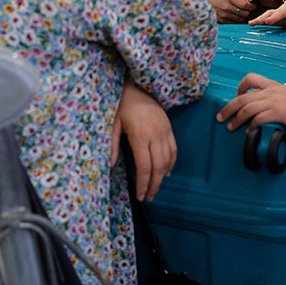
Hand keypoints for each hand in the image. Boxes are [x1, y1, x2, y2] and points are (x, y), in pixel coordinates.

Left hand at [110, 82, 176, 200]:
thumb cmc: (123, 104)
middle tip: (149, 198)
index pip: (144, 166)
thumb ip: (113, 145)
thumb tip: (111, 165)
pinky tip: (166, 172)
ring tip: (156, 188)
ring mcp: (164, 132)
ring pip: (168, 160)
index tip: (140, 196)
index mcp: (140, 136)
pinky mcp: (169, 128)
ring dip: (163, 177)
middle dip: (154, 185)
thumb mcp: (113, 123)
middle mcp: (155, 135)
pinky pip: (174, 150)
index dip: (143, 184)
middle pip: (158, 167)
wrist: (139, 86)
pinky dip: (172, 163)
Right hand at [200, 0, 254, 23]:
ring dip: (243, 16)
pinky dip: (236, 20)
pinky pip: (233, 23)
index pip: (245, 5)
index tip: (253, 4)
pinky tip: (236, 15)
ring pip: (240, 19)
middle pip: (244, 13)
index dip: (251, 6)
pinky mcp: (221, 20)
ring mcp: (224, 15)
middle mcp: (227, 7)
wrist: (197, 1)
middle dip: (248, 11)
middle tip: (248, 8)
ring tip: (242, 11)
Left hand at [216, 73, 285, 135]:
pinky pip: (259, 118)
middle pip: (242, 97)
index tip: (236, 98)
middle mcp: (270, 92)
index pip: (250, 79)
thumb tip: (260, 103)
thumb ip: (273, 95)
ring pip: (247, 108)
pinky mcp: (278, 113)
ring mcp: (274, 102)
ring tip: (231, 127)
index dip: (239, 88)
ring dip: (236, 119)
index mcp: (272, 86)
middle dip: (228, 108)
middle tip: (220, 117)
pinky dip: (251, 125)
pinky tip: (248, 132)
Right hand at [249, 0, 285, 32]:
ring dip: (261, 18)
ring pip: (269, 13)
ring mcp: (278, 10)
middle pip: (279, 12)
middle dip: (273, 17)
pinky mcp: (272, 13)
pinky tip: (250, 24)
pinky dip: (257, 20)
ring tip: (252, 23)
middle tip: (267, 22)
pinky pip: (264, 16)